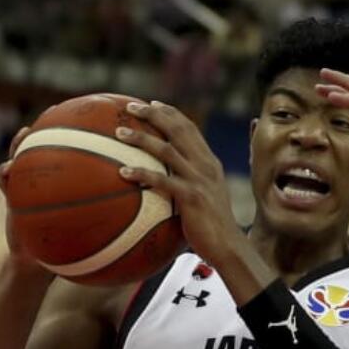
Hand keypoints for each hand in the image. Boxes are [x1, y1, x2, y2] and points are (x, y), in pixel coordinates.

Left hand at [115, 102, 242, 263]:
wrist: (228, 245)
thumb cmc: (212, 225)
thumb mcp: (206, 195)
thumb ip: (190, 181)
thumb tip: (165, 178)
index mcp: (210, 162)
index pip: (190, 128)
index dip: (170, 113)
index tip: (151, 103)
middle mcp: (206, 165)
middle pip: (178, 129)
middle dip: (153, 114)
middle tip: (129, 106)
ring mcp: (199, 180)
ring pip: (167, 150)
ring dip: (141, 138)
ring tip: (119, 132)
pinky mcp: (191, 197)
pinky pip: (162, 180)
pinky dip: (141, 173)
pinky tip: (123, 172)